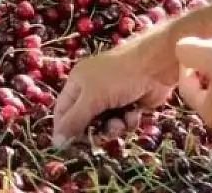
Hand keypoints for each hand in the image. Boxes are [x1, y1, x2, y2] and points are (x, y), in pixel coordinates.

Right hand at [52, 33, 178, 145]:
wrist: (156, 66)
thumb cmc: (118, 77)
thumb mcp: (92, 98)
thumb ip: (75, 121)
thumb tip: (56, 142)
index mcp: (77, 83)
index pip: (63, 111)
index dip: (64, 129)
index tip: (66, 146)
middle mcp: (92, 91)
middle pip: (84, 121)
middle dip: (93, 130)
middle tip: (99, 137)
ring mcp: (111, 98)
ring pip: (104, 125)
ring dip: (113, 128)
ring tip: (120, 123)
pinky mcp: (129, 105)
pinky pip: (122, 122)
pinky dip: (127, 121)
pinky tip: (134, 113)